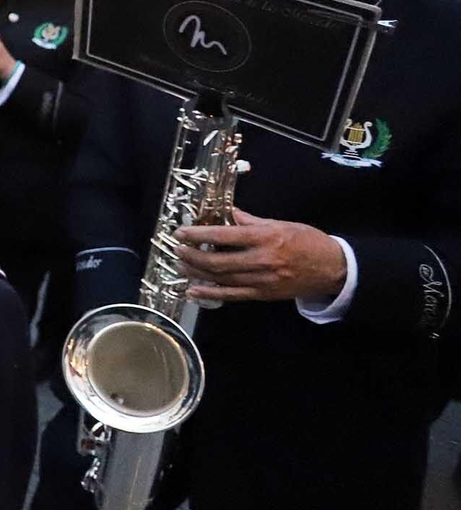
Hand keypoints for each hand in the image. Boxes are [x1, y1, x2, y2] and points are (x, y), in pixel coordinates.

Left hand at [175, 207, 347, 302]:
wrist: (332, 268)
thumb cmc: (307, 242)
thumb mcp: (281, 224)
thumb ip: (251, 221)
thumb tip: (227, 213)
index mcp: (266, 238)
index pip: (225, 236)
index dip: (199, 235)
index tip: (181, 233)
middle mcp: (262, 260)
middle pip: (218, 261)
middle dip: (192, 256)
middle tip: (177, 249)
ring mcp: (261, 280)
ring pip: (221, 278)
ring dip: (196, 272)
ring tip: (180, 265)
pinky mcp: (262, 295)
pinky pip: (232, 295)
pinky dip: (210, 293)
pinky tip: (193, 290)